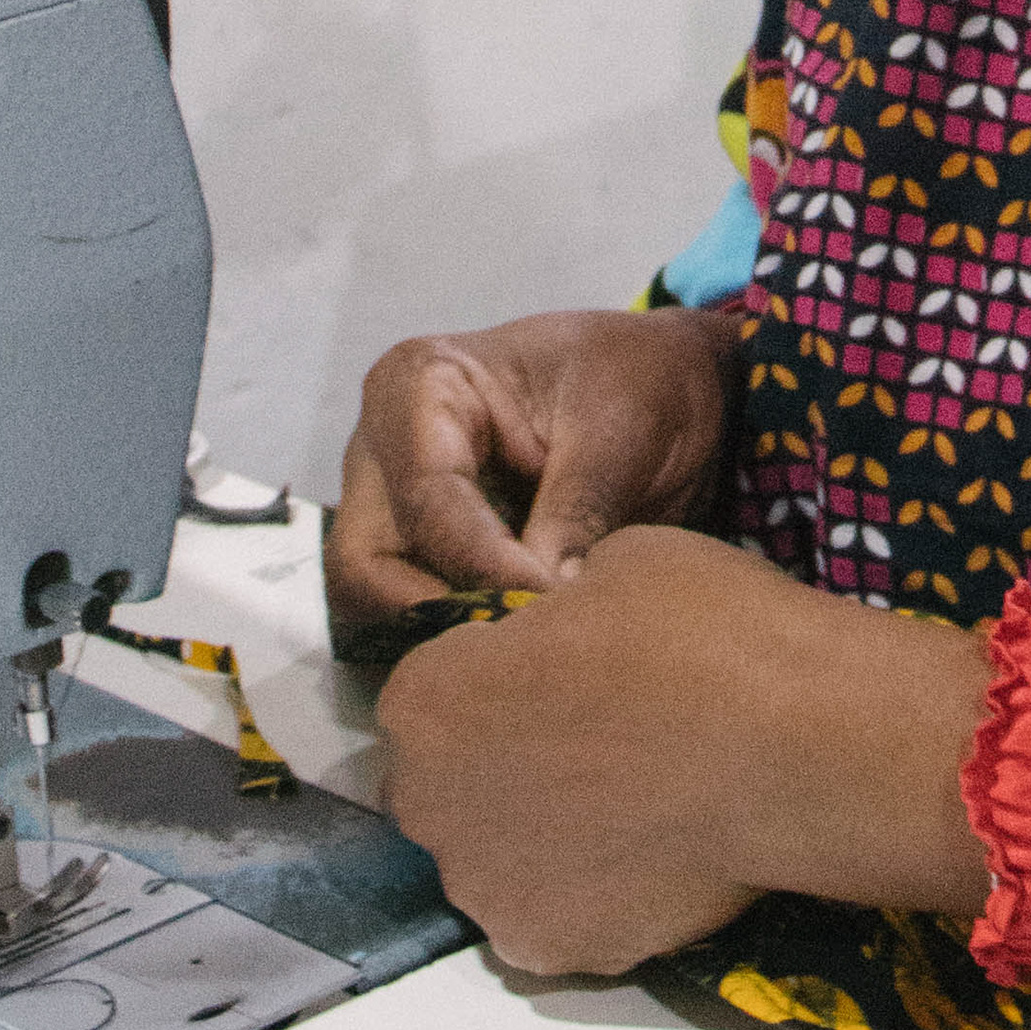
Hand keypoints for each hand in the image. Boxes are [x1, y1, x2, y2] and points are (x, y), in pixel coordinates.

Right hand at [326, 303, 737, 641]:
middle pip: (365, 562)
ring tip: (528, 648)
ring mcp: (395, 505)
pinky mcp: (423, 553)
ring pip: (379, 601)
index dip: (479, 563)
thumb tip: (541, 605)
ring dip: (446, 633)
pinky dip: (461, 637)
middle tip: (521, 640)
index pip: (424, 497)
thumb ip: (574, 515)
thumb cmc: (635, 379)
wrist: (665, 387)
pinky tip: (523, 649)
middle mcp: (385, 449)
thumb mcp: (617, 434)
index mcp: (421, 385)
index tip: (546, 598)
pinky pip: (413, 612)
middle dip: (434, 612)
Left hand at [376, 525, 991, 977]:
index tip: (551, 680)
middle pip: (448, 788)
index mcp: (428, 700)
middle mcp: (433, 805)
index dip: (490, 684)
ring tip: (633, 809)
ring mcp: (492, 890)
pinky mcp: (556, 950)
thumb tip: (569, 643)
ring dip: (541, 840)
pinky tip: (654, 859)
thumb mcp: (616, 567)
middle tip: (592, 747)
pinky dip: (594, 896)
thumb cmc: (705, 634)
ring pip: (499, 862)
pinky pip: (557, 918)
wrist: (801, 747)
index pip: (429, 694)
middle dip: (499, 770)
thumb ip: (557, 617)